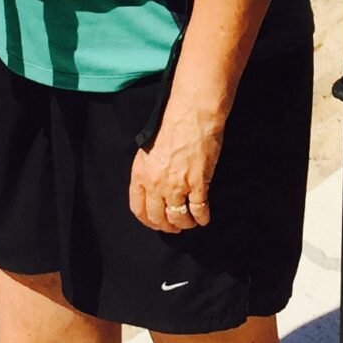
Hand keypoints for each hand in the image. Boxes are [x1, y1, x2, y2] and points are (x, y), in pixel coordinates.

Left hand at [130, 94, 225, 233]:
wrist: (192, 115)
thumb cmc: (172, 125)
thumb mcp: (149, 149)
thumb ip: (148, 170)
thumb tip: (154, 187)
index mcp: (141, 174)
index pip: (139, 208)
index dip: (148, 220)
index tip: (156, 223)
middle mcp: (156, 183)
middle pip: (158, 217)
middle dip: (167, 226)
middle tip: (174, 227)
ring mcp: (177, 185)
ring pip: (178, 217)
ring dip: (185, 223)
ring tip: (190, 222)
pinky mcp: (197, 183)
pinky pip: (198, 209)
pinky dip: (202, 217)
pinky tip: (204, 218)